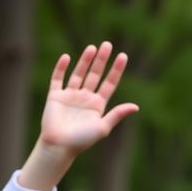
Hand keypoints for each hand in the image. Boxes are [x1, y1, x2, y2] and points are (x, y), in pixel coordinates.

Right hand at [19, 43, 138, 190]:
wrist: (60, 146)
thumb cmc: (83, 140)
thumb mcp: (103, 127)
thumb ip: (117, 114)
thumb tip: (136, 107)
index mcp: (98, 105)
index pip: (109, 83)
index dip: (116, 70)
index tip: (123, 56)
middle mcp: (85, 98)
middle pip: (95, 74)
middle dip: (101, 60)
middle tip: (108, 44)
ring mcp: (70, 95)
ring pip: (79, 73)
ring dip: (85, 60)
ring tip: (93, 48)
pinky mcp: (55, 95)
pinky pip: (57, 78)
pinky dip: (61, 68)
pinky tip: (67, 58)